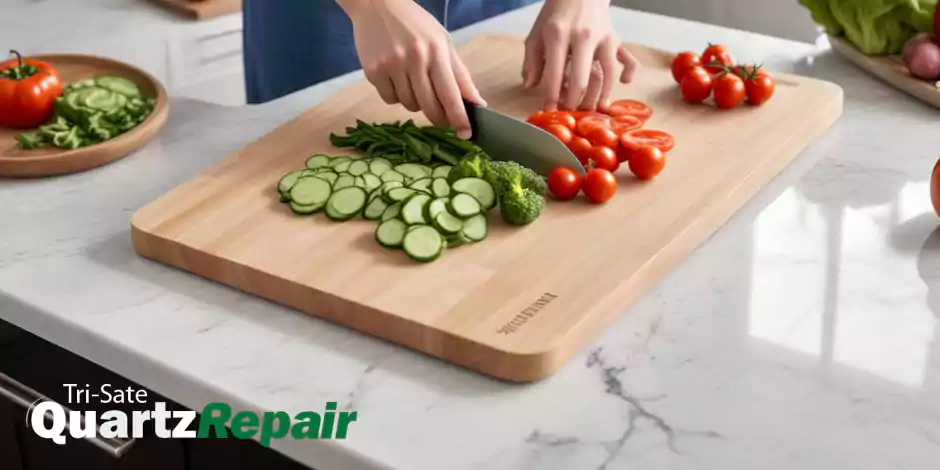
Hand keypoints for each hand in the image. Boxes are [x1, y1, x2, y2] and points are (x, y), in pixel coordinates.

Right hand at [339, 0, 485, 138]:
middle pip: (430, 106)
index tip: (466, 134)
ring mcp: (392, 65)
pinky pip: (390, 100)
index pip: (451, 93)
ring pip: (409, 105)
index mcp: (436, 51)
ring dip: (415, 103)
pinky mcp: (373, 71)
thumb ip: (460, 74)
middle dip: (438, 117)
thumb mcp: (443, 42)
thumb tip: (477, 103)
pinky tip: (396, 78)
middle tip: (441, 118)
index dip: (459, 117)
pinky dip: (396, 96)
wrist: (377, 4)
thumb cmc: (416, 24)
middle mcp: (414, 58)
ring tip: (413, 82)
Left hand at [522, 0, 638, 111]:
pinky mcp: (616, 39)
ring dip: (600, 96)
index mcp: (558, 35)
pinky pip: (627, 59)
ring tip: (593, 109)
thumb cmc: (556, 14)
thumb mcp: (537, 33)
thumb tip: (529, 85)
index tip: (548, 110)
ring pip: (607, 74)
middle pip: (581, 79)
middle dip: (574, 102)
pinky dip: (628, 72)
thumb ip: (531, 60)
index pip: (554, 73)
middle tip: (569, 113)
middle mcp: (583, 37)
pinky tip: (623, 83)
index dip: (550, 96)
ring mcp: (603, 38)